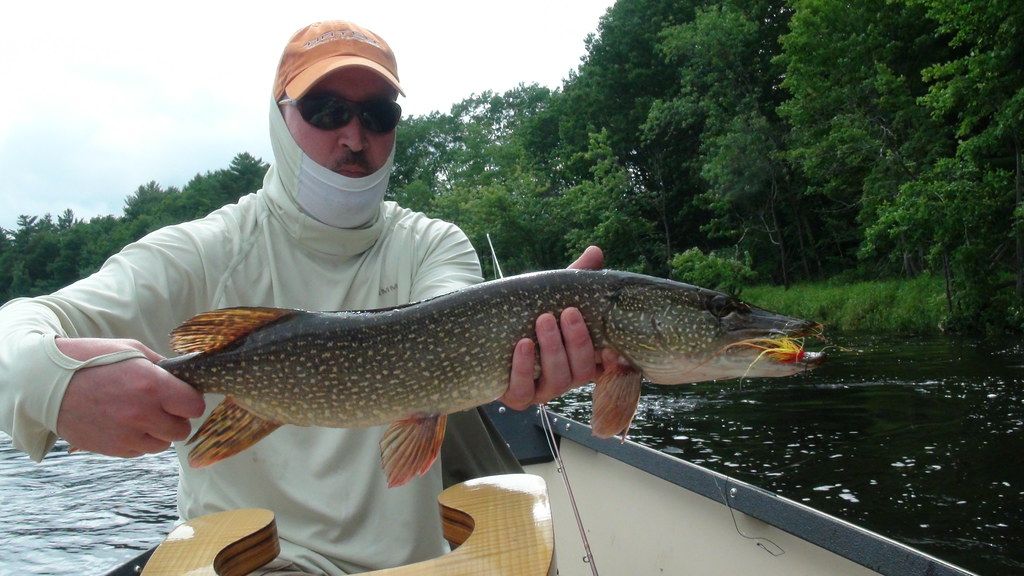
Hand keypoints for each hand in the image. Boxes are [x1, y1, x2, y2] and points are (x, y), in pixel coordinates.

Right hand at [55, 338, 205, 456]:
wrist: (45, 383)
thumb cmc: (90, 360)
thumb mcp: (131, 350)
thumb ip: (161, 366)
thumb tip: (183, 377)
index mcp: (152, 385)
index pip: (194, 406)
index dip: (190, 401)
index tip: (181, 396)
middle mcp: (142, 414)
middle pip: (182, 430)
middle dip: (176, 418)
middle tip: (162, 407)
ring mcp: (126, 435)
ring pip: (162, 444)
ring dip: (157, 432)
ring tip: (139, 415)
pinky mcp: (112, 449)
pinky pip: (139, 452)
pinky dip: (138, 441)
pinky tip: (123, 424)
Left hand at [501, 246, 613, 409]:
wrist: (490, 330)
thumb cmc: (529, 314)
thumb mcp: (552, 295)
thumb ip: (575, 278)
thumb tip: (595, 251)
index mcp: (582, 359)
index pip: (606, 367)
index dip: (614, 362)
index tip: (613, 347)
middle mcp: (567, 379)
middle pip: (581, 371)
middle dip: (577, 342)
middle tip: (567, 312)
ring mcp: (542, 390)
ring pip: (556, 381)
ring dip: (551, 350)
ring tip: (543, 320)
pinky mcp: (517, 397)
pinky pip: (523, 390)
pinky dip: (523, 367)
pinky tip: (522, 344)